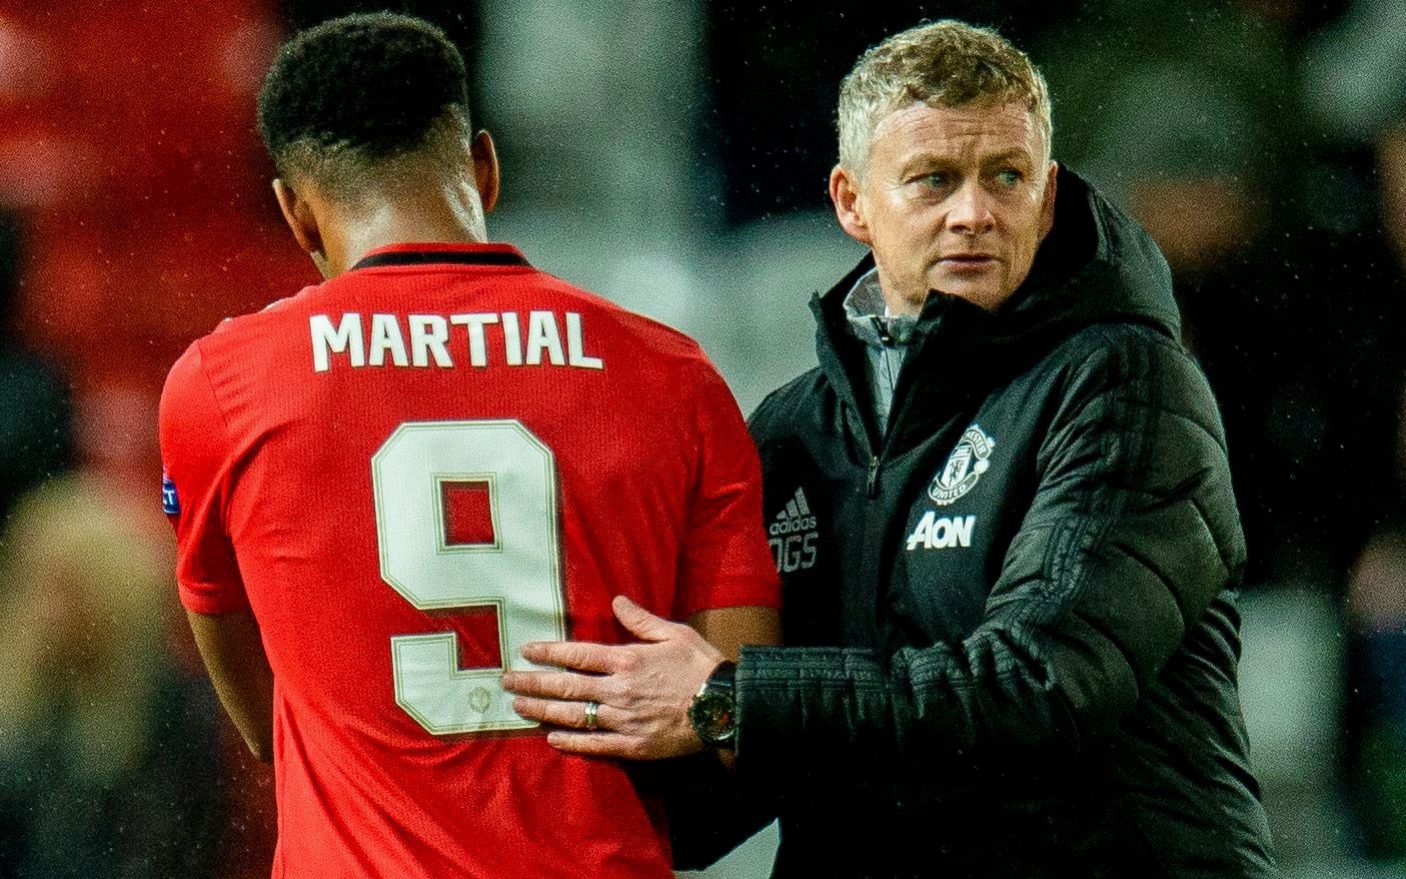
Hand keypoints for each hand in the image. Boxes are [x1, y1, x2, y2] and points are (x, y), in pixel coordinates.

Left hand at [501, 595, 725, 759]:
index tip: (526, 651)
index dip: (548, 652)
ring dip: (542, 710)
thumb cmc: (702, 667)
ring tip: (519, 706)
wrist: (724, 709)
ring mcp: (621, 720)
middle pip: (565, 685)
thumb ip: (641, 619)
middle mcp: (617, 689)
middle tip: (506, 681)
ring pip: (572, 715)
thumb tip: (616, 601)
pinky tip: (552, 738)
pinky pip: (593, 744)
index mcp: (626, 659)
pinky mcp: (631, 745)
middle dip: (532, 682)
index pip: (576, 655)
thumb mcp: (675, 633)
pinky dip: (570, 741)